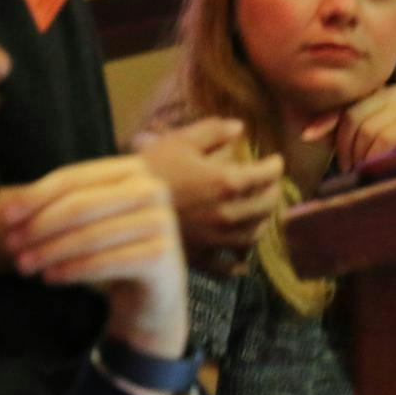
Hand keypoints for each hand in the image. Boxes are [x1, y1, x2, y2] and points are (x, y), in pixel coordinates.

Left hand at [0, 157, 186, 358]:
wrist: (153, 296)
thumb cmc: (113, 250)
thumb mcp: (85, 222)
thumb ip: (52, 207)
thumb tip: (3, 201)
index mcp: (131, 169)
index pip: (73, 178)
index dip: (35, 196)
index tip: (3, 216)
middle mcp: (152, 189)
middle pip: (80, 205)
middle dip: (39, 226)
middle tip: (10, 245)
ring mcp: (162, 221)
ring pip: (90, 235)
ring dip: (50, 251)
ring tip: (23, 266)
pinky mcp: (163, 255)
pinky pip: (107, 261)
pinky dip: (73, 270)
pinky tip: (50, 278)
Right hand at [133, 118, 283, 263]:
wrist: (120, 207)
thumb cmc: (150, 168)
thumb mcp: (180, 140)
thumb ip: (214, 131)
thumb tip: (240, 128)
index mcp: (225, 182)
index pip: (265, 175)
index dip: (275, 166)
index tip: (276, 161)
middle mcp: (226, 214)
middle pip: (265, 207)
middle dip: (273, 193)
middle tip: (272, 186)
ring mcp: (214, 239)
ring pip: (252, 236)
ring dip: (261, 223)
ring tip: (259, 215)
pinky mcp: (199, 258)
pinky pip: (228, 266)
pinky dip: (239, 262)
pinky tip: (240, 258)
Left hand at [302, 85, 395, 172]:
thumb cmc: (384, 153)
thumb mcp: (354, 137)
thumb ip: (334, 128)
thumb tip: (308, 134)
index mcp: (379, 91)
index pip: (345, 106)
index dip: (327, 124)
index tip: (309, 138)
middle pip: (354, 116)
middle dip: (345, 146)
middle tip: (346, 166)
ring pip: (369, 129)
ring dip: (359, 155)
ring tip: (361, 169)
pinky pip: (385, 138)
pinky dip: (373, 156)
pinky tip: (374, 167)